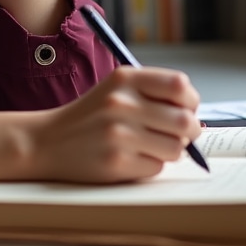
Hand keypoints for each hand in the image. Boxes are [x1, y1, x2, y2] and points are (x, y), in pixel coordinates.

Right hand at [25, 66, 202, 183]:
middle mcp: (122, 102)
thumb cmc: (91, 116)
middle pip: (185, 121)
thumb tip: (197, 120)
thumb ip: (154, 94)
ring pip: (175, 148)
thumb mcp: (117, 89)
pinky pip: (156, 168)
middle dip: (189, 132)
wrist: (48, 141)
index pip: (179, 86)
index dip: (190, 101)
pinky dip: (151, 166)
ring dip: (170, 151)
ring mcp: (118, 133)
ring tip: (151, 146)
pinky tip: (132, 158)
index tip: (186, 109)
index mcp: (125, 77)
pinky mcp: (115, 162)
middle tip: (178, 135)